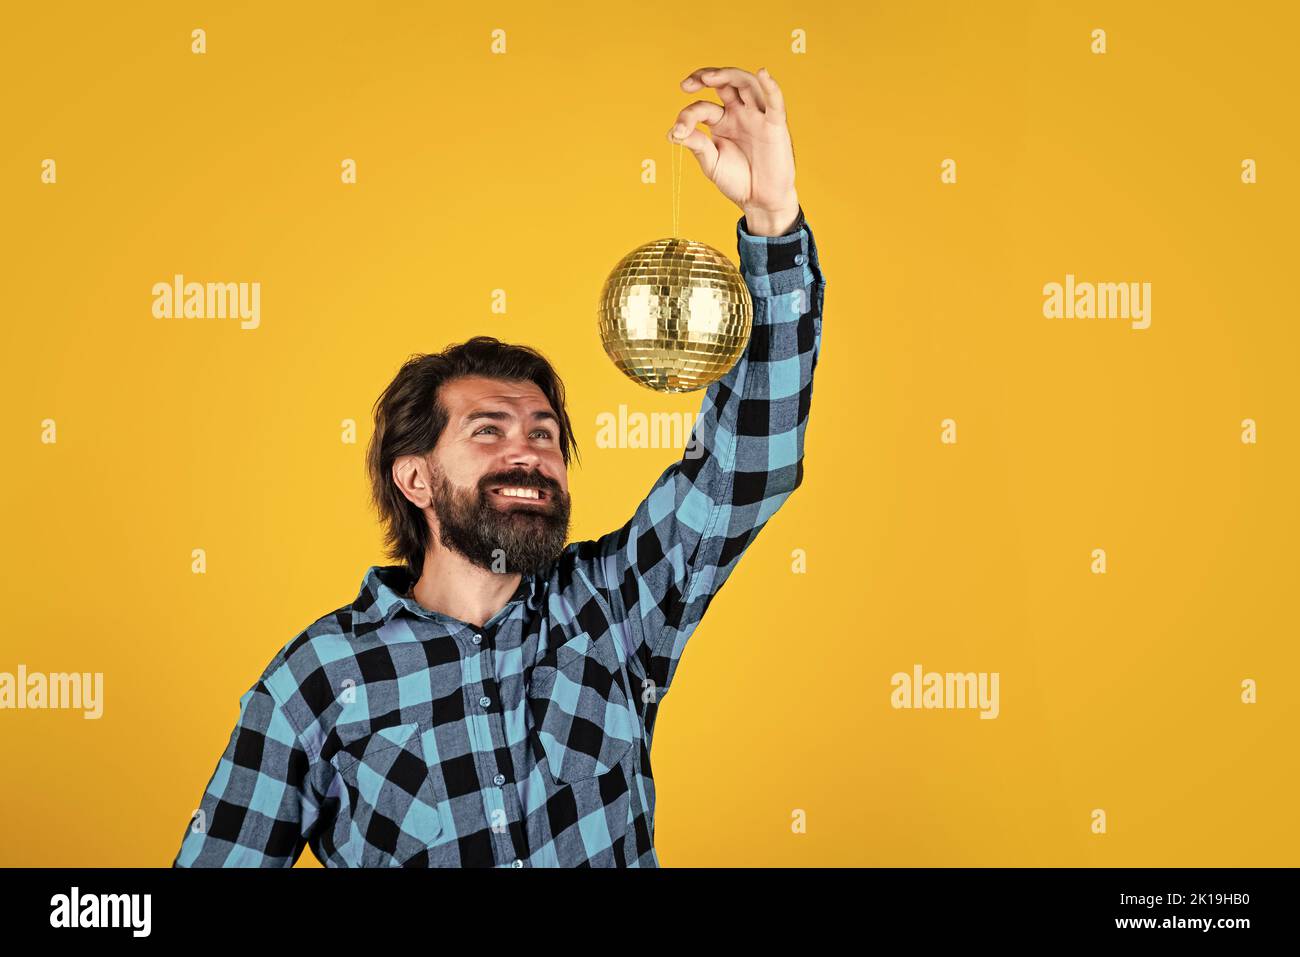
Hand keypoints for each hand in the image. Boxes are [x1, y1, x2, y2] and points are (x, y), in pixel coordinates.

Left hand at [668, 66, 798, 234]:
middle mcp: (739, 113)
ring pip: (746, 84)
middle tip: (686, 86)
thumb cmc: (737, 181)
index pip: (702, 108)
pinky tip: (763, 73)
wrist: (760, 201)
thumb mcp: (711, 163)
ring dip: (728, 75)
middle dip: (704, 77)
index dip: (687, 116)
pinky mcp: (775, 126)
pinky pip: (775, 102)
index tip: (676, 133)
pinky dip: (771, 86)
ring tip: (708, 78)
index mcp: (721, 120)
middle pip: (724, 83)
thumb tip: (671, 134)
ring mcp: (757, 116)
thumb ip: (696, 146)